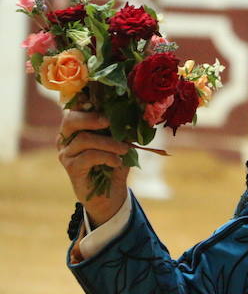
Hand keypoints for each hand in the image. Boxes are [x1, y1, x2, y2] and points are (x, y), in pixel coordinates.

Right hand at [57, 111, 130, 226]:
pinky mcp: (71, 168)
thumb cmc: (115, 162)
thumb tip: (134, 111)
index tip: (104, 101)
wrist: (110, 194)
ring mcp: (66, 153)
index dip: (85, 99)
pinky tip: (117, 162)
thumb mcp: (121, 141)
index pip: (74, 107)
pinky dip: (107, 156)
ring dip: (109, 142)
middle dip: (92, 118)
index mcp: (77, 126)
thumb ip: (121, 127)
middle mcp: (67, 137)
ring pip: (84, 138)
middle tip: (109, 121)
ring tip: (124, 149)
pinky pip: (88, 156)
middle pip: (70, 119)